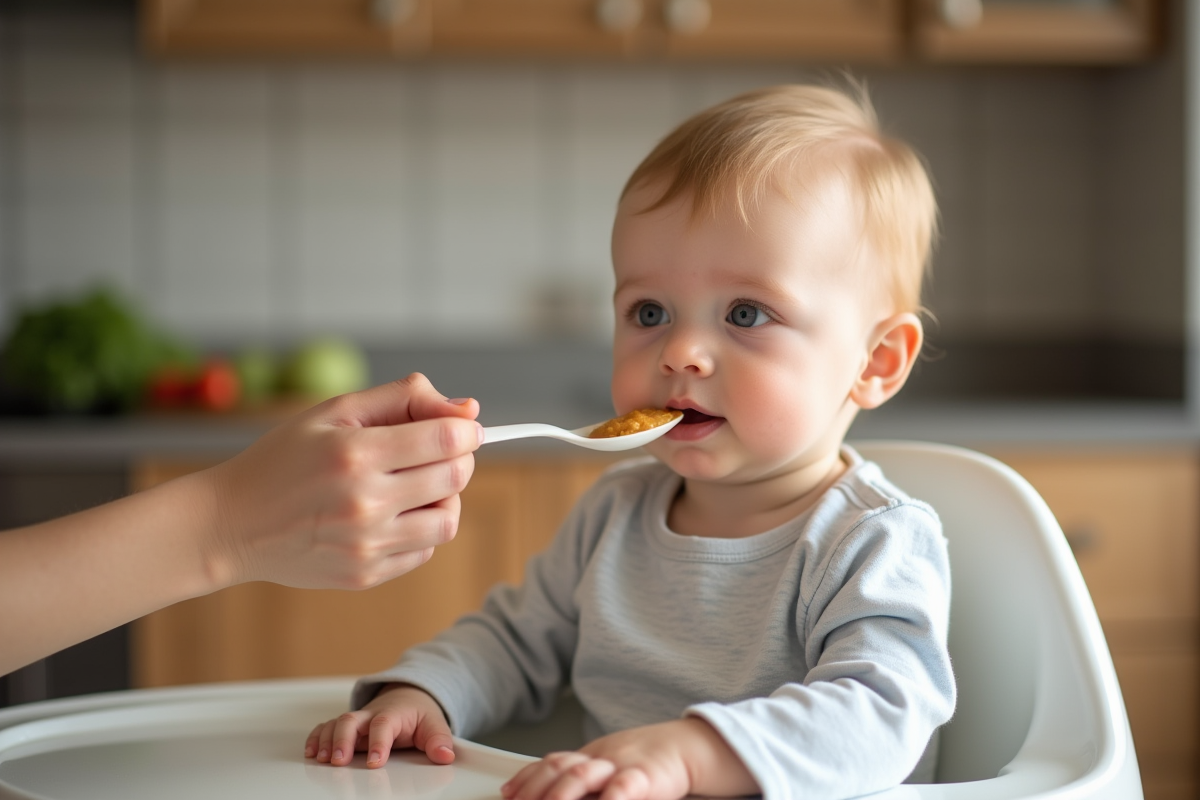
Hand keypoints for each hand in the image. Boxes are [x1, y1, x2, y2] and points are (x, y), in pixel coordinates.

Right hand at [200, 373, 482, 590]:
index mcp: (356, 454)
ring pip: (448, 519)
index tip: (464, 428)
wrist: (232, 524)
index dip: (467, 429)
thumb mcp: (335, 411)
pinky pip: (424, 550)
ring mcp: (366, 545)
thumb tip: (467, 409)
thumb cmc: (284, 459)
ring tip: (417, 484)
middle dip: (459, 458)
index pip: (446, 439)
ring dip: (445, 497)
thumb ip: (403, 399)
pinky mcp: (365, 575)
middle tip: (439, 452)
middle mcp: (364, 503)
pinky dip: (421, 529)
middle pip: (455, 477)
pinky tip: (392, 513)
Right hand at [305, 684, 454, 767]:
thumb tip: (446, 755)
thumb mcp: (434, 724)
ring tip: (321, 759)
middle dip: (342, 740)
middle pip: (351, 720)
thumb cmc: (418, 714)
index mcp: (394, 713)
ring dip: (326, 740)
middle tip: (339, 761)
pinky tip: (311, 752)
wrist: (408, 696)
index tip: (376, 761)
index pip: (384, 724)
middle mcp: (370, 715)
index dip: (378, 742)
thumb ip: (439, 740)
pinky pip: (326, 727)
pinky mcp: (346, 727)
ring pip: (336, 723)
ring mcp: (357, 720)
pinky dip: (316, 737)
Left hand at [500, 718, 757, 799]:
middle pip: (560, 768)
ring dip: (561, 793)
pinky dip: (611, 796)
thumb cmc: (643, 765)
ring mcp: (620, 765)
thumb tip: (527, 791)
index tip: (507, 795)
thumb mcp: (605, 768)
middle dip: (536, 790)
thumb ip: (573, 780)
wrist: (686, 747)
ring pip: (584, 773)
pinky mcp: (645, 777)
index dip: (526, 780)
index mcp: (588, 757)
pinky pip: (624, 786)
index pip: (550, 763)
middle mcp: (599, 759)